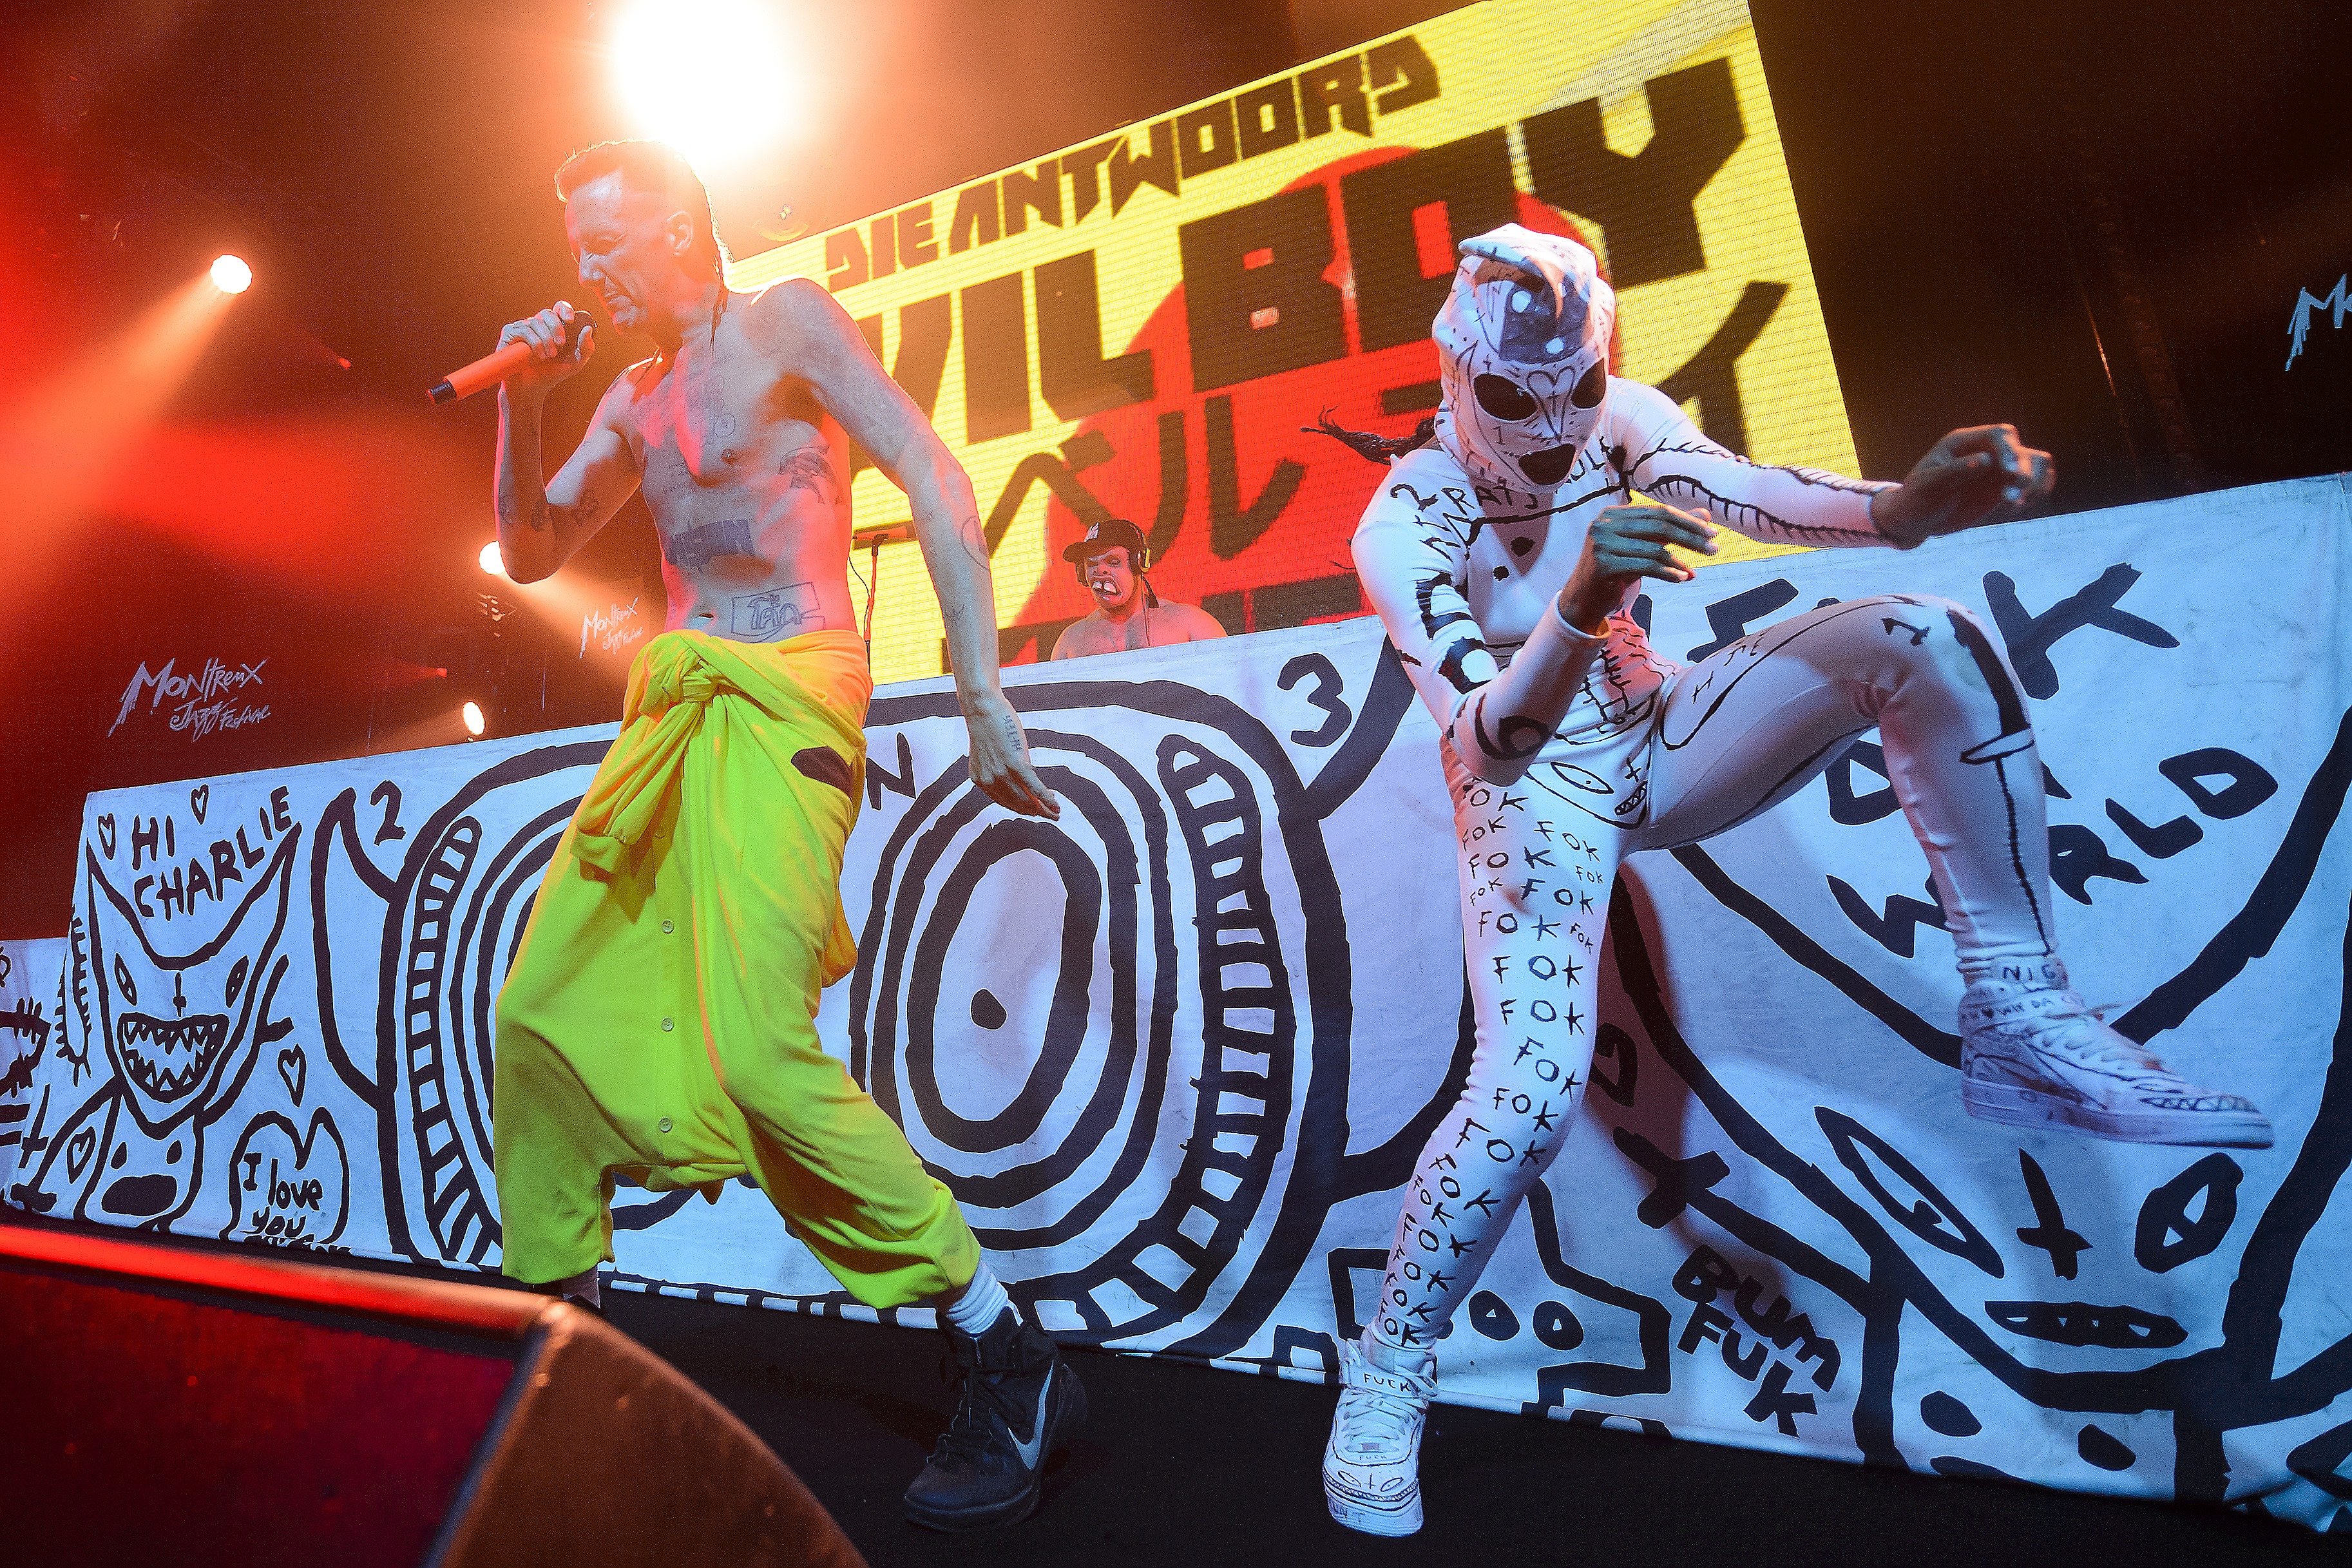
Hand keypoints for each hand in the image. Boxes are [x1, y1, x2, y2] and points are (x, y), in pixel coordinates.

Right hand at [497, 301, 593, 394]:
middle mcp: (537, 325)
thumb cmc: (552, 373)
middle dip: (556, 328)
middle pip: (547, 313)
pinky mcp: (509, 333)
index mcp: (552, 327)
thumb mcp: (575, 363)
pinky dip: (534, 342)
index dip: (564, 309)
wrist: (532, 388)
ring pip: (535, 322)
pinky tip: (537, 355)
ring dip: (546, 340)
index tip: (570, 321)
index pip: (558, 308)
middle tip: (561, 344)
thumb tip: (588, 329)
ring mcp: (522, 327)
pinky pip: (523, 329)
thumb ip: (585, 348)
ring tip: (548, 356)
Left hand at [963, 694, 1059, 818]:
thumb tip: (1014, 775)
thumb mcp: (987, 752)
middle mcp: (989, 781)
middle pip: (1017, 804)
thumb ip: (995, 767)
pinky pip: (1035, 788)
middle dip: (1035, 812)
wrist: (982, 708)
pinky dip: (1047, 799)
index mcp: (980, 779)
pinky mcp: (1017, 764)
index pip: (1004, 801)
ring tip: (1056, 813)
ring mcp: (1002, 773)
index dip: (1021, 808)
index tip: (1034, 810)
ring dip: (1044, 809)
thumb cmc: (986, 725)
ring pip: (1027, 800)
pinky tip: (1056, 805)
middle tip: (1049, 815)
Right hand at [1558, 503, 1717, 632]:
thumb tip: (1705, 514)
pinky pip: (1644, 566)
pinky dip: (1666, 573)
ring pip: (1652, 548)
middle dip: (1690, 537)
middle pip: (1658, 526)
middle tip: (1714, 549)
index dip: (1688, 521)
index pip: (1658, 512)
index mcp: (1613, 514)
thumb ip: (1670, 530)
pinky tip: (1680, 578)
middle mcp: (1604, 524)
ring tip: (1692, 571)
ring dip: (1678, 561)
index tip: (1711, 533)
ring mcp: (1601, 544)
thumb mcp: (1642, 547)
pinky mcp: (1603, 565)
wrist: (1583, 598)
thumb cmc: (1614, 570)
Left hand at [1870, 423, 2053, 545]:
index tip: (2011, 475)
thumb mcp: (1928, 485)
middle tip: (2007, 501)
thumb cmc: (1917, 498)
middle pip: (2023, 451)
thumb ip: (1955, 471)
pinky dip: (2037, 493)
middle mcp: (1987, 450)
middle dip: (2024, 474)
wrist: (1916, 519)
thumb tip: (1986, 460)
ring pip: (2037, 463)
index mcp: (1965, 442)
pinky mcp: (2006, 486)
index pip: (2000, 435)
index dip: (2010, 451)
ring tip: (2013, 506)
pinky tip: (2016, 507)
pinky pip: (2037, 482)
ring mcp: (1999, 469)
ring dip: (2035, 484)